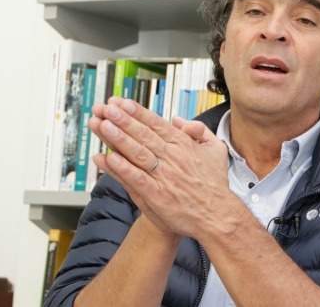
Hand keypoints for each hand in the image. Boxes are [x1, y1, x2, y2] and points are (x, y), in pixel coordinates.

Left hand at [88, 97, 229, 238]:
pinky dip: (123, 169)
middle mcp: (174, 158)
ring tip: (102, 125)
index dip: (137, 112)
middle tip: (106, 108)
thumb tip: (178, 119)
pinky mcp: (158, 196)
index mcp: (184, 145)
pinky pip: (137, 179)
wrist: (217, 216)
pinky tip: (109, 159)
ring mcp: (165, 177)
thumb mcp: (215, 150)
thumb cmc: (214, 183)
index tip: (121, 103)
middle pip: (143, 135)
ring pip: (138, 153)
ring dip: (118, 139)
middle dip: (123, 120)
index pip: (157, 124)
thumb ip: (199, 131)